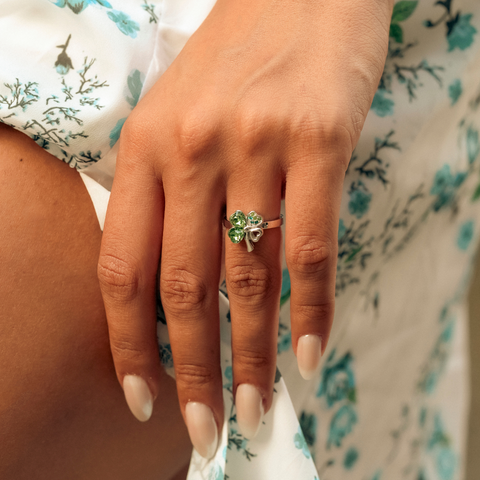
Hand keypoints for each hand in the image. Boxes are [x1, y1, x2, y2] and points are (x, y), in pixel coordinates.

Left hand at [98, 0, 392, 458]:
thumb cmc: (237, 60)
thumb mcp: (177, 119)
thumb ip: (168, 197)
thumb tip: (177, 287)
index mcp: (146, 148)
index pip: (123, 268)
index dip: (128, 345)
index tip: (143, 398)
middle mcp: (193, 150)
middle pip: (185, 287)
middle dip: (194, 369)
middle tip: (206, 427)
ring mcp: (256, 145)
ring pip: (249, 275)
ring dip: (253, 353)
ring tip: (257, 405)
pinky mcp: (318, 140)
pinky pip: (311, 246)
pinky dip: (312, 308)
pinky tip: (311, 352)